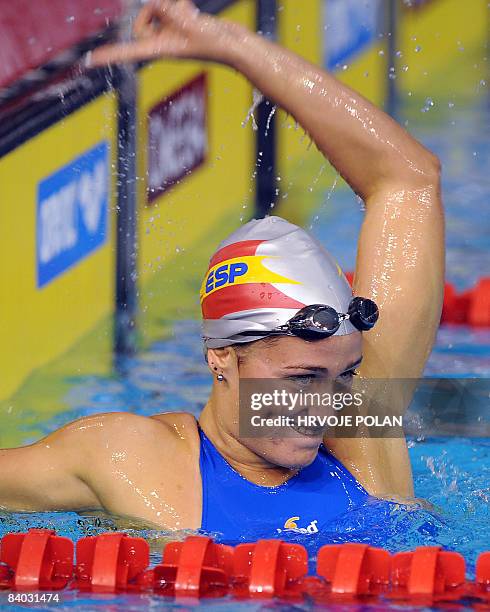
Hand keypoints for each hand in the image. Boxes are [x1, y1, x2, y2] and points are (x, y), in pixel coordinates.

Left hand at [87, 0, 235, 66]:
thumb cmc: (212, 41)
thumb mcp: (185, 22)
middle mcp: (162, 42)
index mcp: (159, 50)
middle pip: (144, 19)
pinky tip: (194, 11)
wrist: (234, 45)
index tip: (89, 61)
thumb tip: (156, 2)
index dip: (109, 55)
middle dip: (156, 10)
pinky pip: (173, 6)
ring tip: (191, 15)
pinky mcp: (181, 23)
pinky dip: (182, 5)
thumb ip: (165, 9)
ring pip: (160, 7)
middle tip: (176, 15)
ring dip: (174, 6)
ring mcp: (172, 32)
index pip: (128, 51)